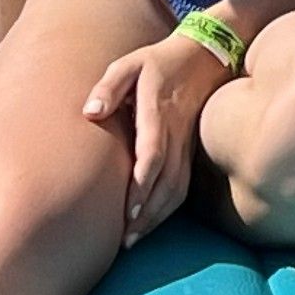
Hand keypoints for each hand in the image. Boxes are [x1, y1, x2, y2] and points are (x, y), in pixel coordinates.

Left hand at [83, 29, 231, 243]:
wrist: (204, 55)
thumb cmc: (157, 62)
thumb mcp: (128, 64)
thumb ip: (108, 87)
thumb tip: (90, 112)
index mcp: (159, 113)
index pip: (153, 155)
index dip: (142, 185)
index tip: (127, 211)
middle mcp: (176, 133)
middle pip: (166, 182)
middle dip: (147, 213)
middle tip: (126, 239)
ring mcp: (186, 143)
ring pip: (177, 188)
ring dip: (157, 216)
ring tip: (135, 238)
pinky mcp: (190, 149)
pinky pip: (183, 184)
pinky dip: (169, 207)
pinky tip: (152, 221)